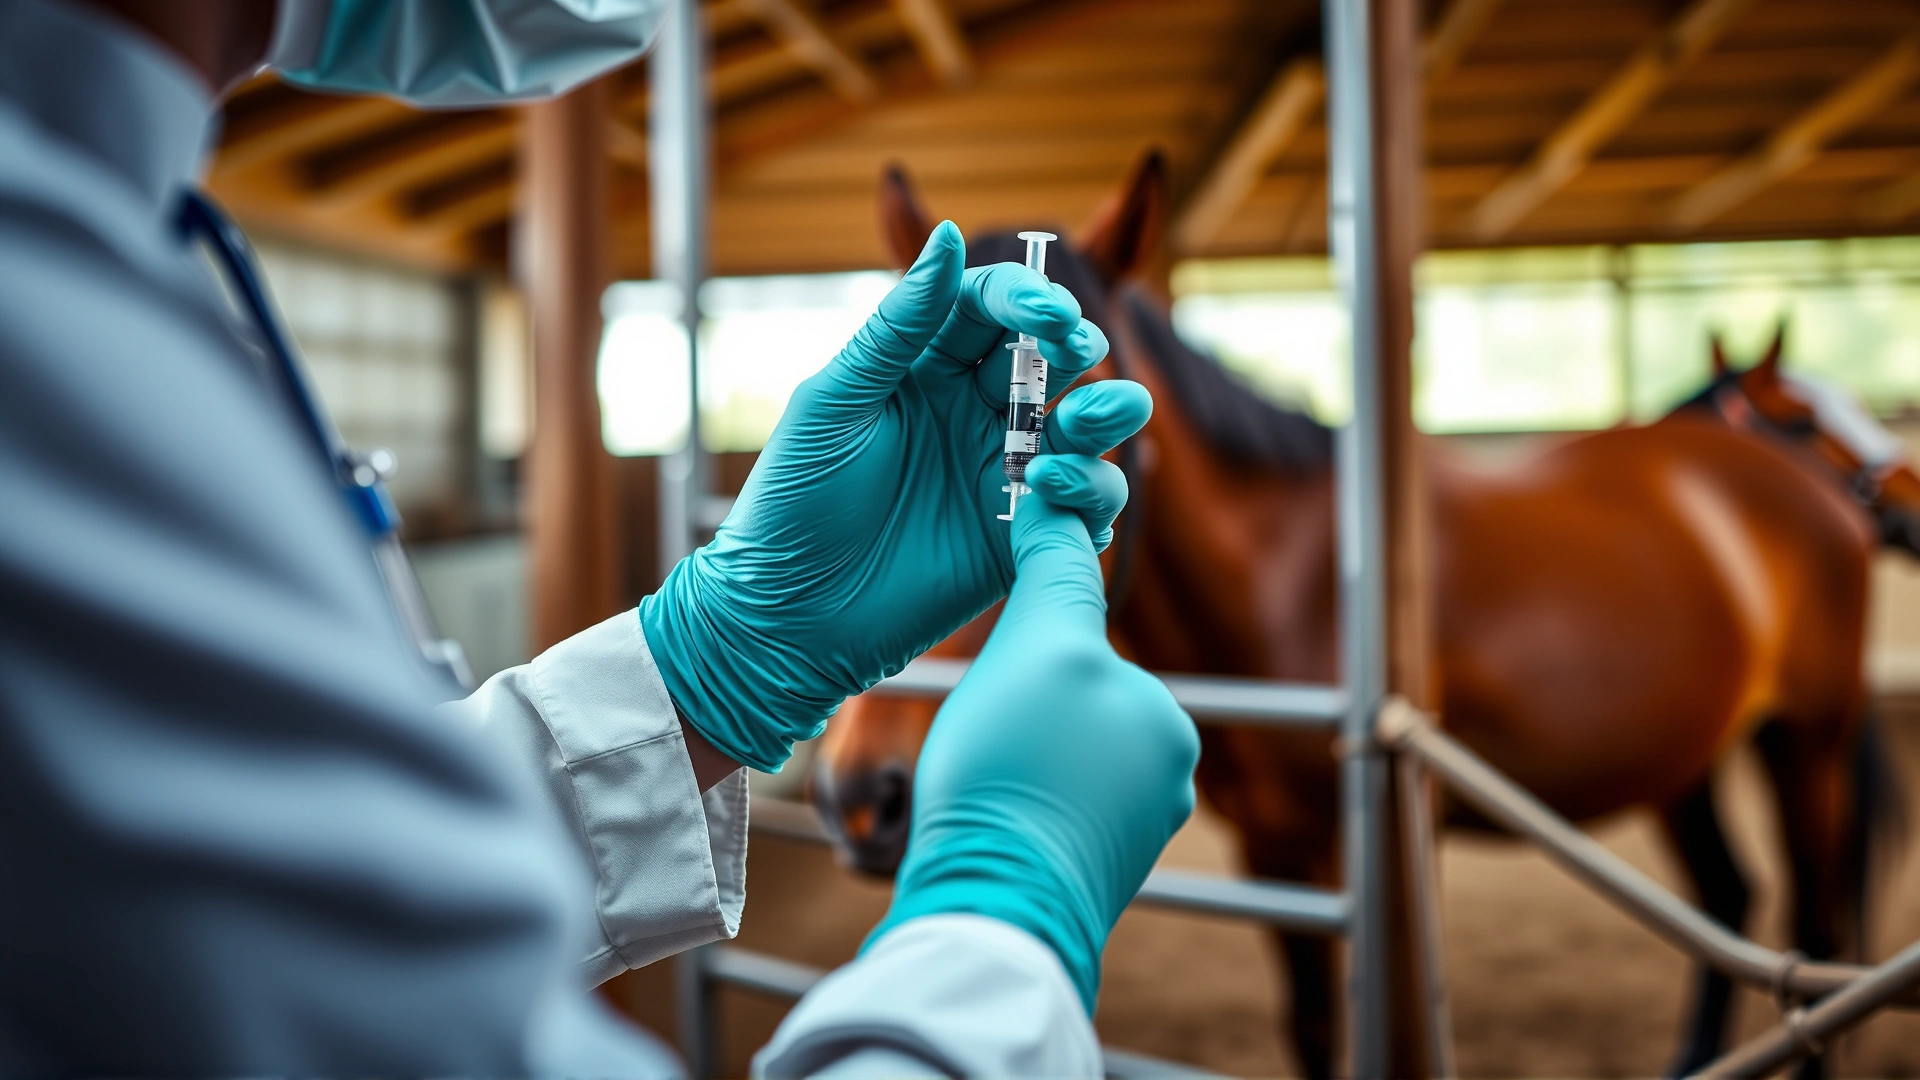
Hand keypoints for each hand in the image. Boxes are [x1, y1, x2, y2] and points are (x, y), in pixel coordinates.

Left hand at [639, 222, 1150, 770]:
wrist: (787, 616)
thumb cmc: (794, 502)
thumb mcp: (836, 401)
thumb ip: (900, 324)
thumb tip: (948, 233)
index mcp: (926, 366)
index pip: (993, 307)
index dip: (1027, 299)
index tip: (1042, 314)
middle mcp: (975, 411)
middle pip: (1055, 357)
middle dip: (1077, 346)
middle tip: (1075, 354)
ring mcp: (1005, 472)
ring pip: (1088, 426)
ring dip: (1105, 413)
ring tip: (1082, 423)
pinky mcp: (1025, 536)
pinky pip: (1086, 504)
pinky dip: (1091, 491)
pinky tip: (1052, 493)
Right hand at [860, 485, 1198, 1012]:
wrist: (991, 910)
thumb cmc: (1013, 770)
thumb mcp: (1035, 644)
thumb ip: (1056, 570)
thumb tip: (1064, 500)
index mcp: (1163, 718)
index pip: (1078, 650)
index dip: (1022, 651)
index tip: (991, 688)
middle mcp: (1166, 776)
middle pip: (1068, 706)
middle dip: (1020, 714)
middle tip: (982, 741)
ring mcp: (1134, 833)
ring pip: (1056, 761)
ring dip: (1015, 763)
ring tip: (981, 787)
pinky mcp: (1096, 879)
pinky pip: (1047, 816)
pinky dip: (1016, 811)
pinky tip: (990, 823)